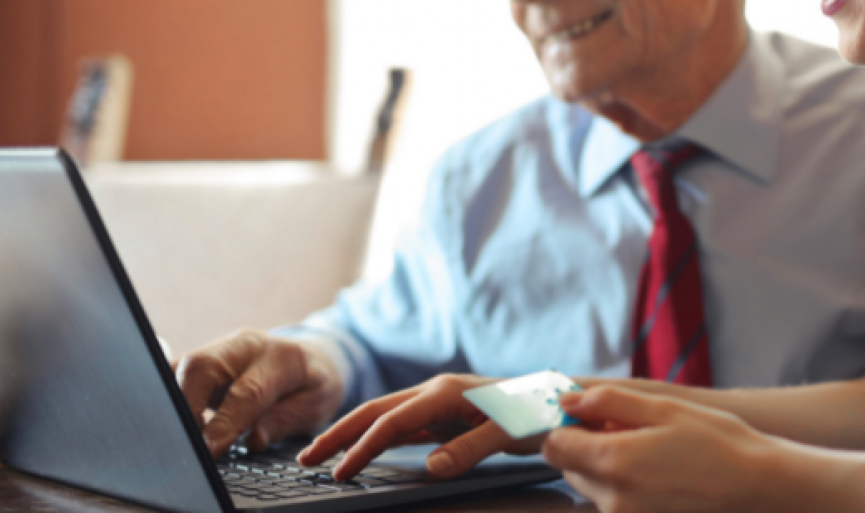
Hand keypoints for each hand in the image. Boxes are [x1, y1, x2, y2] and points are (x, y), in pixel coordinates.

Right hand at [175, 330, 343, 457]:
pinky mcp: (201, 360)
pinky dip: (169, 398)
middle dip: (187, 407)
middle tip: (188, 444)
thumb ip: (283, 421)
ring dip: (174, 403)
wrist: (310, 359)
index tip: (209, 450)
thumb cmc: (312, 385)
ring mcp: (220, 349)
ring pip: (181, 368)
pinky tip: (174, 422)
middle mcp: (245, 346)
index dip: (225, 423)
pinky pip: (174, 374)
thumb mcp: (315, 406)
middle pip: (201, 367)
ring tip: (180, 437)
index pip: (247, 391)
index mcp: (281, 357)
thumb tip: (253, 439)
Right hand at [298, 374, 539, 481]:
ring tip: (322, 456)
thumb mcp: (508, 434)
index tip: (340, 472)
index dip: (363, 447)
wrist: (559, 399)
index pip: (392, 422)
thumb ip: (470, 449)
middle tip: (305, 459)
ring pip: (384, 417)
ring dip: (352, 434)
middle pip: (375, 411)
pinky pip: (402, 426)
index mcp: (445, 393)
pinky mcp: (444, 414)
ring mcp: (438, 402)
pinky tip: (363, 450)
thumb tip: (431, 468)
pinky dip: (376, 437)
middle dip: (339, 434)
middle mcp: (436, 392)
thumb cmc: (537, 412)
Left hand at [544, 386, 782, 512]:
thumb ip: (609, 402)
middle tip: (629, 428)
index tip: (590, 414)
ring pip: (592, 486)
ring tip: (650, 451)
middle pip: (571, 467)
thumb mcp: (664, 408)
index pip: (555, 445)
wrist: (757, 486)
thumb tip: (567, 400)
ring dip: (607, 466)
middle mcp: (613, 499)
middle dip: (588, 445)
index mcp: (614, 462)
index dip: (567, 424)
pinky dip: (625, 486)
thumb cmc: (717, 442)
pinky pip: (614, 503)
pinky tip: (658, 472)